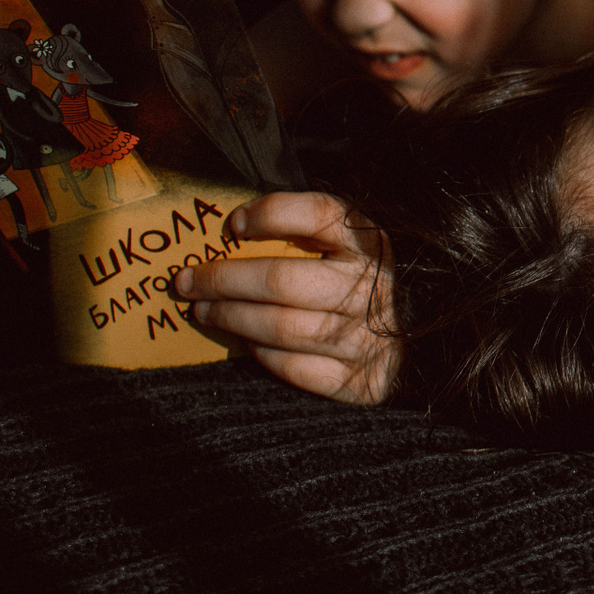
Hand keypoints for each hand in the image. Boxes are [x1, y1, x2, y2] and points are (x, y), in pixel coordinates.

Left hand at [173, 191, 397, 403]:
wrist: (407, 342)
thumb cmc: (356, 283)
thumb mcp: (344, 245)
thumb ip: (302, 230)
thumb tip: (235, 225)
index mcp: (367, 243)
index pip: (319, 215)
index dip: (272, 214)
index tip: (235, 224)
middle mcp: (370, 286)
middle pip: (281, 280)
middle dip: (223, 280)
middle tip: (186, 281)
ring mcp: (365, 336)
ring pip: (280, 327)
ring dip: (231, 318)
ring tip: (203, 310)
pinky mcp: (358, 380)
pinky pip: (293, 367)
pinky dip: (262, 354)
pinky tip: (246, 342)